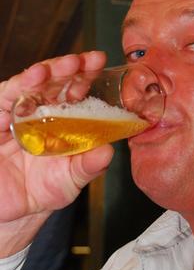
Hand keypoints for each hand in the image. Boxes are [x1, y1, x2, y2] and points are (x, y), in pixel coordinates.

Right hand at [0, 51, 113, 256]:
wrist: (11, 208)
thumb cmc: (43, 189)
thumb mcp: (71, 181)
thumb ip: (88, 167)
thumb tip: (108, 152)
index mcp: (63, 119)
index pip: (75, 90)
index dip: (87, 75)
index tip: (99, 63)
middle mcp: (40, 111)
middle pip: (54, 81)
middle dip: (69, 68)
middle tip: (85, 60)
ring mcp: (16, 114)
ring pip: (29, 85)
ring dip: (45, 72)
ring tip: (62, 66)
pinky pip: (5, 99)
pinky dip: (18, 87)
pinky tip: (33, 77)